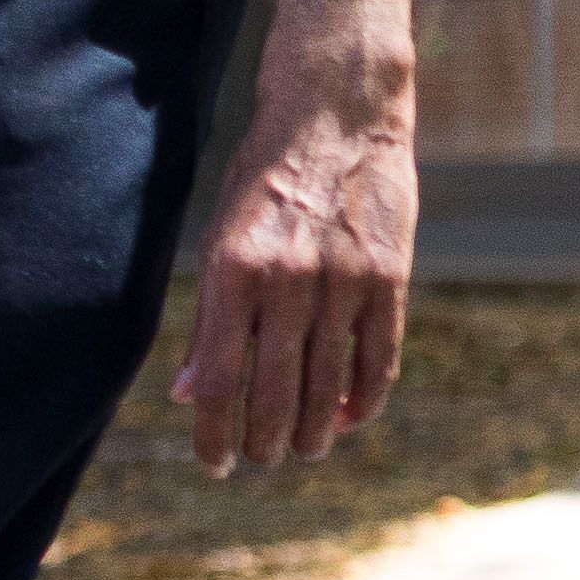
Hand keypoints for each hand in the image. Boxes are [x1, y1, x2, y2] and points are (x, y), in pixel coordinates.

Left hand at [173, 59, 416, 480]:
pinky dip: (363, 399)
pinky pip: (378, 359)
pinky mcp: (390, 277)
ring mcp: (344, 281)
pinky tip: (348, 418)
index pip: (219, 379)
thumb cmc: (266, 179)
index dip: (213, 433)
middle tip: (260, 460)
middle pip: (273, 393)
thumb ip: (208, 319)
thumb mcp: (220, 237)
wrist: (338, 114)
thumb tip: (188, 394)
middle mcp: (287, 281)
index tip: (213, 464)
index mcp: (232, 271)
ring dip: (313, 431)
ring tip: (303, 450)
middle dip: (264, 441)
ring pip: (328, 385)